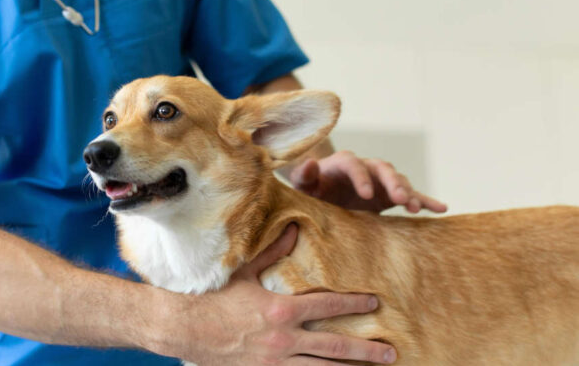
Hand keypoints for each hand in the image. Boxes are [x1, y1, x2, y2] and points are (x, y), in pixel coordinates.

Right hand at [171, 224, 396, 364]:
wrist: (187, 329)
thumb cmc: (216, 299)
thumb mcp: (245, 273)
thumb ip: (273, 252)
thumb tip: (294, 228)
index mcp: (282, 309)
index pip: (328, 306)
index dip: (355, 304)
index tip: (375, 303)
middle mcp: (284, 339)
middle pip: (336, 346)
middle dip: (367, 349)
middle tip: (392, 352)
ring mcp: (277, 363)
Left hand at [290, 151, 446, 213]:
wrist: (322, 194)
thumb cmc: (311, 188)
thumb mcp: (304, 184)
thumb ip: (305, 174)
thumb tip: (310, 164)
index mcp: (343, 162)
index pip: (354, 164)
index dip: (362, 177)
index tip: (366, 195)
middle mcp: (366, 168)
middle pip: (383, 169)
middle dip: (392, 182)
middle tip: (400, 198)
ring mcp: (380, 181)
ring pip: (399, 181)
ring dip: (408, 193)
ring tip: (416, 208)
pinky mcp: (390, 195)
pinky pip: (411, 195)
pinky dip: (425, 200)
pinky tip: (442, 209)